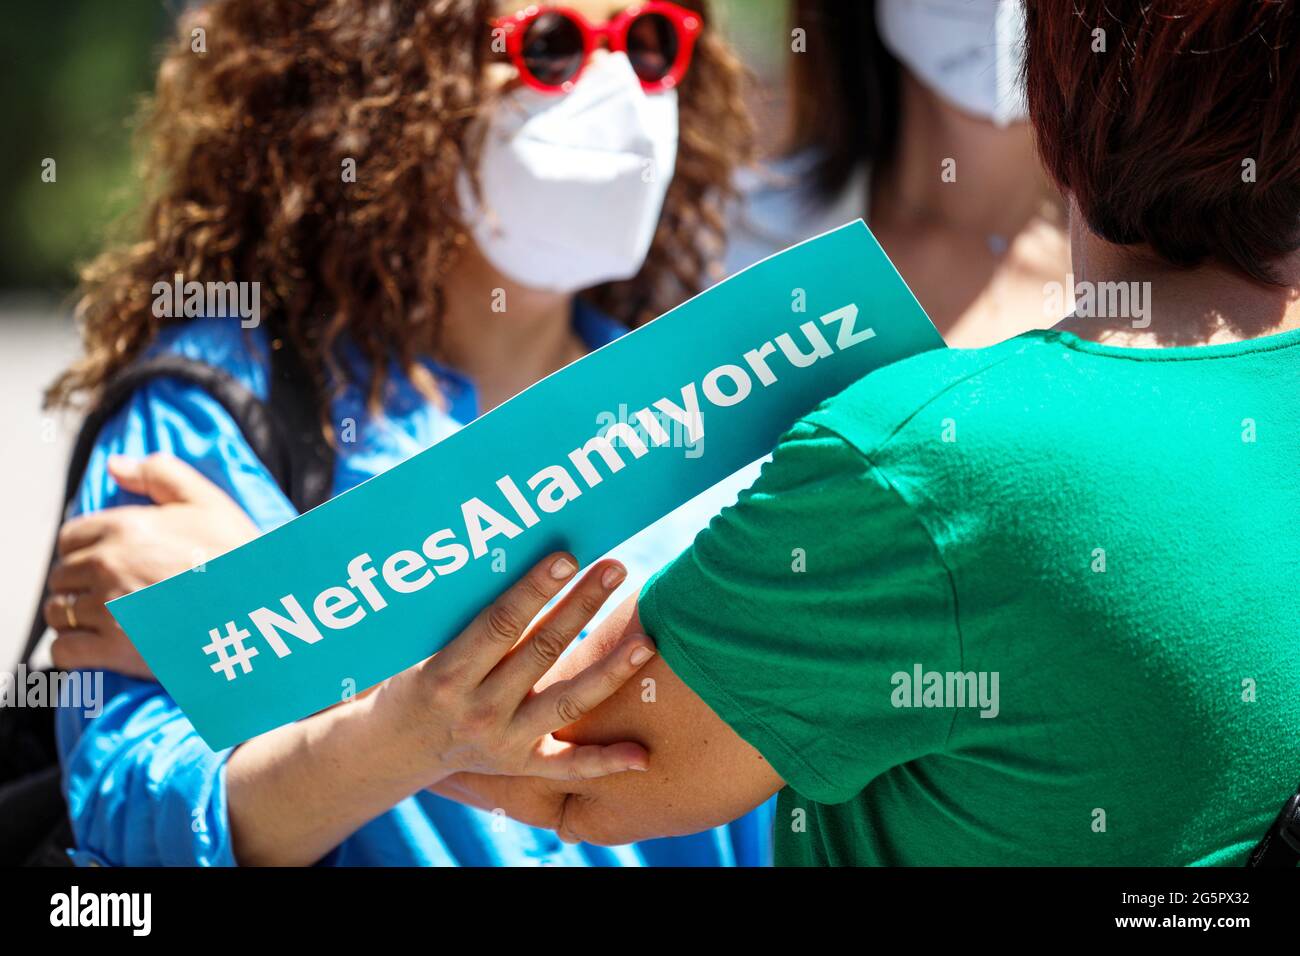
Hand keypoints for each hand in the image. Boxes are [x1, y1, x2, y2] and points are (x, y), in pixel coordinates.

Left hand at [47, 453, 259, 677]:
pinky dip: (75, 651)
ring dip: (76, 618)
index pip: (69, 538)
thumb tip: (114, 465)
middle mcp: (108, 565)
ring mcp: (108, 608)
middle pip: (61, 577)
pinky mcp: (113, 649)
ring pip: (58, 614)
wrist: (262, 609)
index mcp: (124, 527)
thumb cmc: (238, 555)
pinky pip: (64, 651)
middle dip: (80, 584)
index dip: (86, 550)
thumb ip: (160, 474)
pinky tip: (99, 646)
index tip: (107, 562)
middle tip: (112, 593)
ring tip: (105, 620)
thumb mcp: (208, 502)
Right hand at [383, 552, 657, 783]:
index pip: (500, 625)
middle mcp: (478, 711)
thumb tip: (521, 560)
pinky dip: (606, 764)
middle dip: (581, 606)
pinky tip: (643, 755)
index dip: (535, 590)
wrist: (393, 748)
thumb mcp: (424, 646)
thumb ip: (468, 616)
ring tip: (645, 642)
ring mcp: (503, 742)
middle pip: (542, 651)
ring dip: (610, 673)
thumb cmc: (412, 677)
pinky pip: (568, 767)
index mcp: (448, 674)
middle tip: (615, 568)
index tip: (567, 557)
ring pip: (567, 704)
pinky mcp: (520, 765)